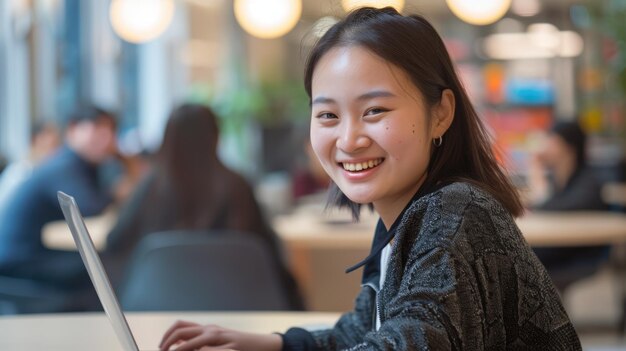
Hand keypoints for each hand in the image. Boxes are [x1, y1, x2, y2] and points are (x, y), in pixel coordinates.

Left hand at [159, 320, 282, 350]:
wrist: (261, 344)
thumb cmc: (237, 344)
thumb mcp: (216, 341)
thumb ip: (199, 342)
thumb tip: (178, 345)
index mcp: (207, 328)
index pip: (180, 326)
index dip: (167, 336)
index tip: (162, 347)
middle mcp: (212, 330)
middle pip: (182, 333)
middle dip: (168, 344)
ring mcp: (221, 339)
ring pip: (194, 343)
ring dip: (181, 350)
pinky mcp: (230, 347)